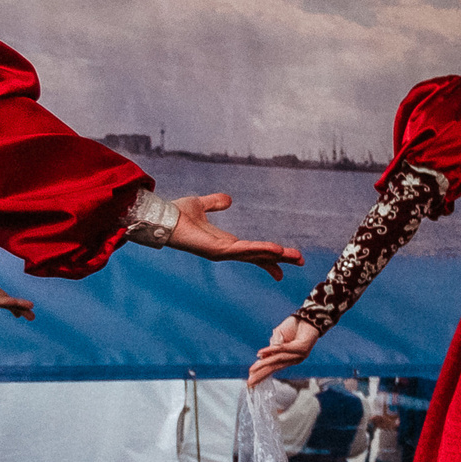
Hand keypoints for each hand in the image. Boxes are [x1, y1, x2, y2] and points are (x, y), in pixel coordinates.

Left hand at [165, 194, 303, 279]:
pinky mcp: (215, 250)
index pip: (252, 250)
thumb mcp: (201, 205)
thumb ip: (215, 203)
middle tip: (300, 261)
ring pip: (253, 255)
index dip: (268, 254)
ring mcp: (220, 252)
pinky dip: (259, 250)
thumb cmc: (176, 214)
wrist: (160, 217)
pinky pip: (242, 251)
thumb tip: (229, 200)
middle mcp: (224, 250)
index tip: (286, 257)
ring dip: (274, 256)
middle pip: (257, 256)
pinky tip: (274, 250)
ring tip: (293, 256)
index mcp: (224, 241)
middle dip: (279, 259)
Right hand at [249, 316, 319, 386]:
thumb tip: (263, 356)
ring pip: (277, 360)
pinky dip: (271, 350)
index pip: (273, 368)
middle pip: (275, 367)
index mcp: (289, 357)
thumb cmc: (294, 326)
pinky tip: (261, 354)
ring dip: (263, 364)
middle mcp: (294, 358)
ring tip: (252, 370)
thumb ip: (273, 345)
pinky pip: (283, 349)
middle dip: (261, 375)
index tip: (251, 382)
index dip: (262, 374)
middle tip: (250, 382)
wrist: (310, 316)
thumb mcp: (279, 335)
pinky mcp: (302, 347)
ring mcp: (299, 354)